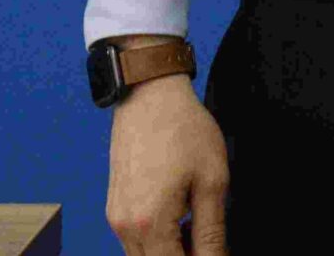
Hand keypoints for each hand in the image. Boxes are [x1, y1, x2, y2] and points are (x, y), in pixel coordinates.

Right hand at [107, 71, 228, 255]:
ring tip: (198, 229)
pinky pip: (135, 242)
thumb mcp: (212, 182)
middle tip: (211, 243)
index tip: (219, 251)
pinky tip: (180, 220)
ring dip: (171, 252)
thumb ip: (213, 233)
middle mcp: (125, 227)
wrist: (150, 94)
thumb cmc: (184, 130)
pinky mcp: (114, 208)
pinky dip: (158, 242)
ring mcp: (115, 218)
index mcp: (150, 224)